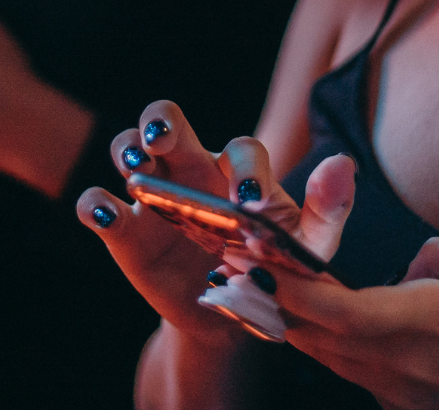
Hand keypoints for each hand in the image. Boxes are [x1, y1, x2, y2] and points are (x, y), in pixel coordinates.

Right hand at [76, 100, 356, 343]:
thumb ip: (328, 208)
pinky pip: (98, 205)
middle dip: (160, 122)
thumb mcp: (307, 247)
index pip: (239, 149)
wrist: (233, 316)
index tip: (249, 203)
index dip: (245, 168)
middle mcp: (190, 170)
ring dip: (125, 150)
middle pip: (167, 122)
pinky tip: (105, 211)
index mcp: (236, 171)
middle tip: (161, 140)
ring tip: (135, 171)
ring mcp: (152, 196)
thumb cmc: (274, 269)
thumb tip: (343, 161)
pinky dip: (95, 203)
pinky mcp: (124, 231)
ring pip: (126, 148)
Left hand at [268, 237, 438, 409]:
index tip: (263, 262)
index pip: (338, 309)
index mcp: (424, 319)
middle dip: (278, 302)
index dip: (292, 287)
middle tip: (249, 267)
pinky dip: (329, 347)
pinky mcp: (397, 407)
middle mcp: (400, 359)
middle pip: (314, 334)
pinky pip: (350, 371)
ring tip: (275, 291)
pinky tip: (325, 326)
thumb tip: (406, 267)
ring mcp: (395, 389)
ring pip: (325, 355)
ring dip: (297, 324)